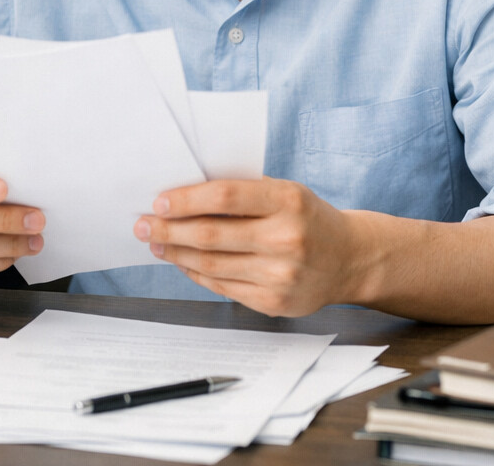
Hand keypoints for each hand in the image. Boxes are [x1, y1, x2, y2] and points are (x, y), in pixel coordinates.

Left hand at [133, 177, 352, 316]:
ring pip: (212, 264)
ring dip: (176, 253)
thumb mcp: (285, 192)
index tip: (160, 201)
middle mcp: (286, 238)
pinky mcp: (274, 302)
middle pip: (212, 235)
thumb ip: (243, 193)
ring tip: (156, 241)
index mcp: (288, 200)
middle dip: (169, 229)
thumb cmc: (308, 217)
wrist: (350, 259)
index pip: (226, 196)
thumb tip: (184, 196)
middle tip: (143, 224)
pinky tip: (181, 260)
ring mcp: (280, 274)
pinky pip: (222, 286)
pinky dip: (196, 272)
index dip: (188, 199)